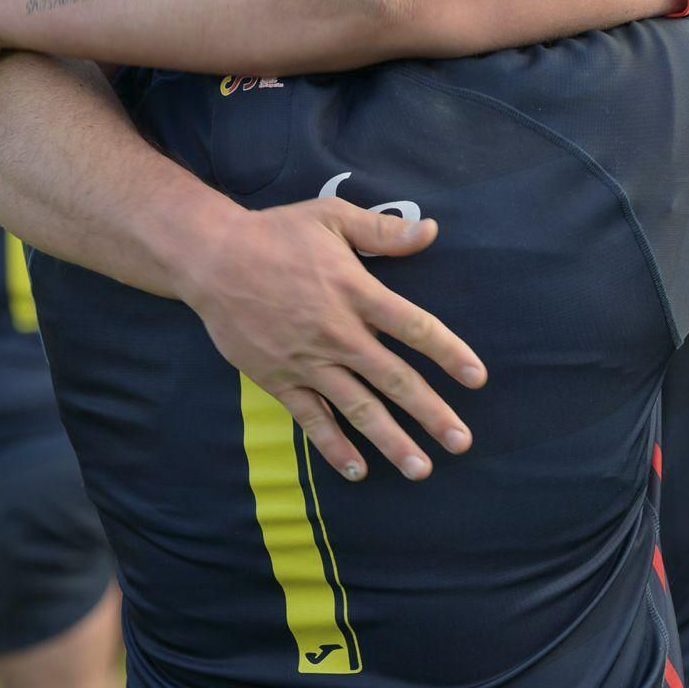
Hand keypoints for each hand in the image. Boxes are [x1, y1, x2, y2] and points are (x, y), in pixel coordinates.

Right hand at [182, 197, 487, 482]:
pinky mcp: (279, 379)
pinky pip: (312, 419)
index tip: (477, 378)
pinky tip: (357, 470)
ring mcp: (307, 361)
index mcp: (356, 292)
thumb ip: (383, 232)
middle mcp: (337, 333)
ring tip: (421, 469)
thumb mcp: (331, 218)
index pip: (415, 327)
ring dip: (392, 441)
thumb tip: (431, 230)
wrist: (211, 259)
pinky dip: (334, 447)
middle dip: (431, 413)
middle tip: (462, 441)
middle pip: (394, 379)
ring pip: (358, 408)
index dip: (449, 353)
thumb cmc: (275, 234)